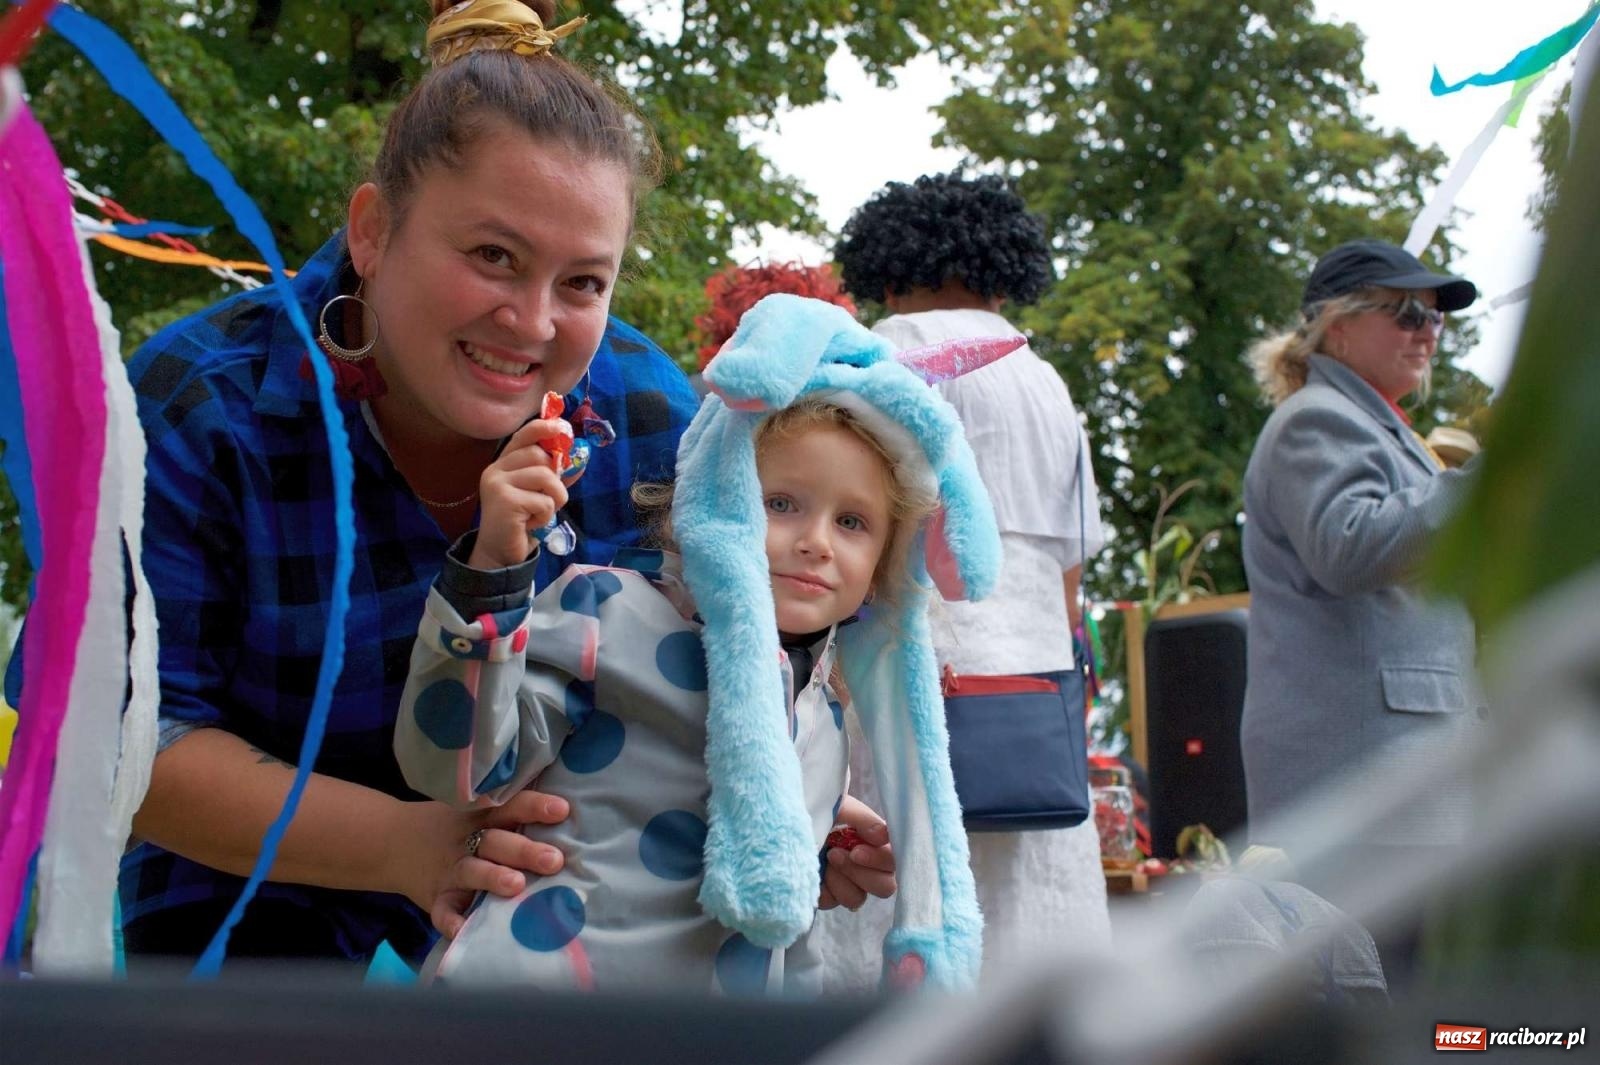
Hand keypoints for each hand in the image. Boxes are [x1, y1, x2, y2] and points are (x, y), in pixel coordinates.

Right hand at [391, 790, 569, 938]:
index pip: (510, 807)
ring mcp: (449, 870)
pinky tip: (463, 930)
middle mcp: (466, 841)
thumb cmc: (454, 829)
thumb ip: (512, 816)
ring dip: (493, 878)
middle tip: (554, 860)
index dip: (534, 807)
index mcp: (481, 817)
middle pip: (496, 842)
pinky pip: (442, 910)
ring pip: (472, 872)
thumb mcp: (476, 813)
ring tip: (516, 886)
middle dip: (525, 851)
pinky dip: (451, 921)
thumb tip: (569, 817)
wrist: (391, 841)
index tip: (562, 810)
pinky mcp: (435, 898)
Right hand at [468, 418, 570, 570]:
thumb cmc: (522, 522)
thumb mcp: (540, 495)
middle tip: (550, 498)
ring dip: (555, 498)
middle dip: (555, 478)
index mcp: (504, 464)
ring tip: (542, 513)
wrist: (501, 553)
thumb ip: (556, 477)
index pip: (522, 436)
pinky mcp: (504, 500)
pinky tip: (532, 524)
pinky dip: (546, 515)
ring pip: (545, 476)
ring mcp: (497, 484)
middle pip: (538, 455)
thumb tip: (581, 460)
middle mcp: (496, 470)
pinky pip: (543, 500)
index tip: (560, 426)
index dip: (542, 427)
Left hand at [818, 796, 896, 909]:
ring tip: (824, 859)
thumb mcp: (839, 805)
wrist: (783, 822)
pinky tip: (815, 871)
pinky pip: (833, 902)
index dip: (879, 860)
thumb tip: (884, 837)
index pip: (894, 861)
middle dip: (861, 873)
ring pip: (858, 898)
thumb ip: (863, 818)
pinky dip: (824, 888)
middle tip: (835, 855)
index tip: (855, 849)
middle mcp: (865, 865)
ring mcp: (846, 883)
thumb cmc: (815, 808)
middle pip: (885, 887)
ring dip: (840, 880)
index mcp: (874, 842)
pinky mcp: (827, 895)